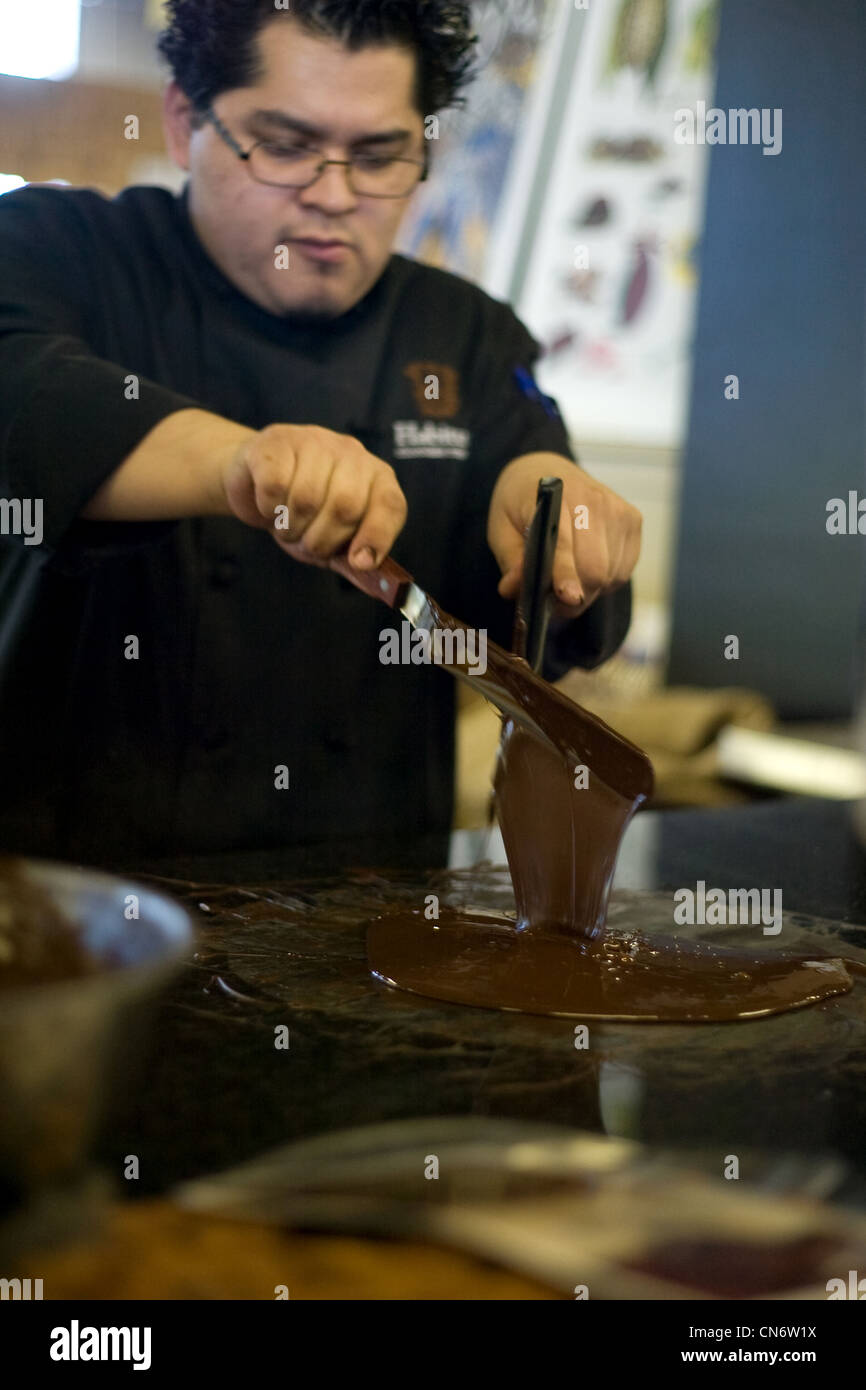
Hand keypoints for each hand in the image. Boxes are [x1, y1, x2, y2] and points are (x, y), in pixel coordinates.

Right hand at [222, 423, 407, 570]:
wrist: (255, 484)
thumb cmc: (302, 515)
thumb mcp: (332, 542)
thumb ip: (353, 563)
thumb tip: (381, 588)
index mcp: (376, 478)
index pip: (390, 505)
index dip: (377, 537)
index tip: (359, 562)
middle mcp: (351, 454)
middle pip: (346, 506)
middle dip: (320, 540)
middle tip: (304, 542)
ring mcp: (314, 441)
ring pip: (306, 498)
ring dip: (289, 527)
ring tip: (285, 523)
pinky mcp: (276, 442)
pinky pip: (275, 485)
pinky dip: (268, 508)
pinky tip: (269, 504)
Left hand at [487, 453, 641, 616]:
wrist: (547, 471)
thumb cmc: (521, 503)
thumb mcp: (501, 528)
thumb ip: (510, 559)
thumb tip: (513, 589)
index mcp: (555, 497)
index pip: (564, 543)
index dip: (566, 573)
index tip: (568, 596)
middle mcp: (593, 500)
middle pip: (594, 569)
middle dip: (575, 594)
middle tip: (555, 600)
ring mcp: (618, 510)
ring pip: (610, 575)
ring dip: (589, 589)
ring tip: (569, 577)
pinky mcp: (633, 520)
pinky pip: (622, 571)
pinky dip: (605, 580)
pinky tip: (587, 565)